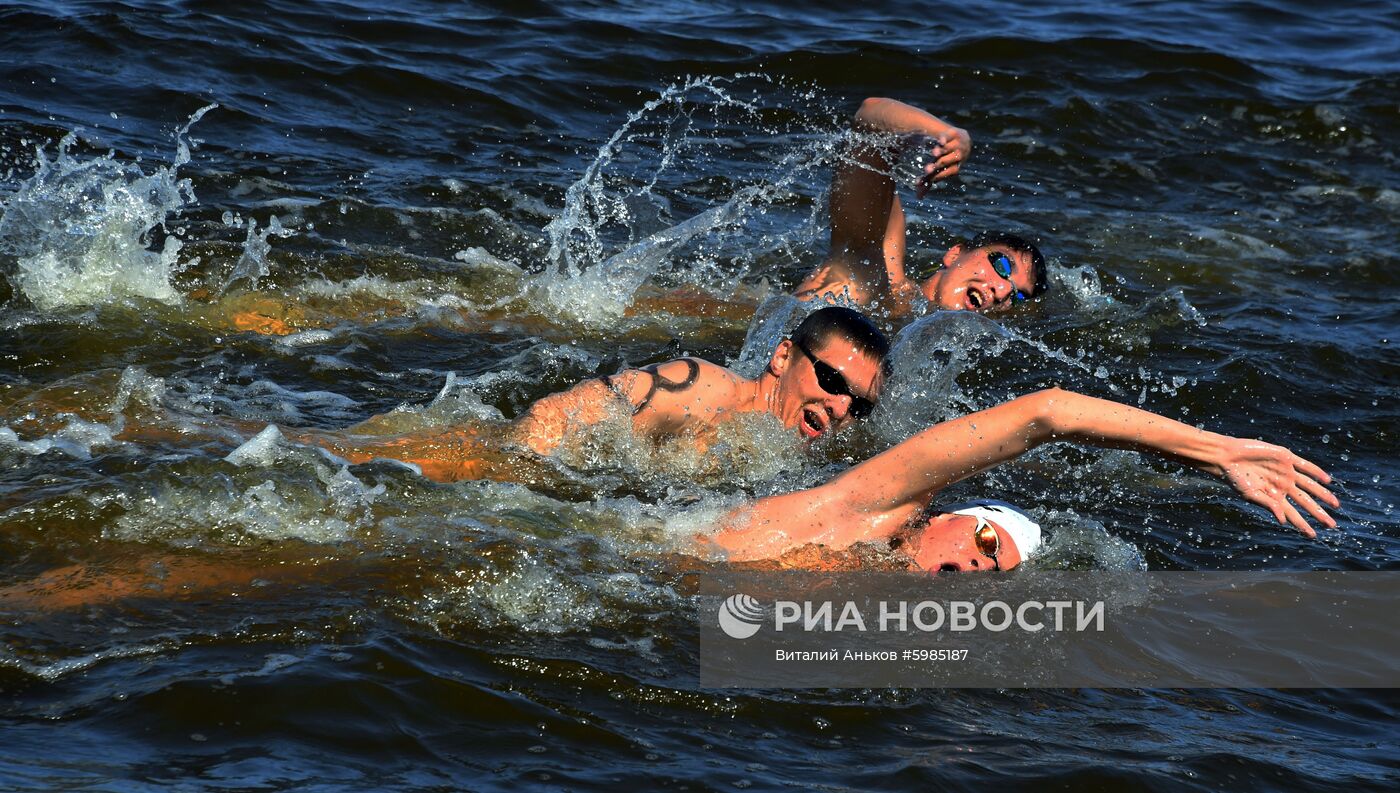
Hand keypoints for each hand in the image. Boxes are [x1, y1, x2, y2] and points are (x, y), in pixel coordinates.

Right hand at [915, 126, 970, 197]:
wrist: (961, 138)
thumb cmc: (947, 158)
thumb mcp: (939, 169)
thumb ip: (929, 181)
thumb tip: (918, 198)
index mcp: (956, 166)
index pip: (949, 172)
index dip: (940, 175)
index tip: (928, 178)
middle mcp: (959, 155)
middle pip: (949, 161)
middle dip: (938, 165)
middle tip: (927, 169)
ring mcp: (958, 144)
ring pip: (950, 148)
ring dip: (942, 151)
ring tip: (933, 153)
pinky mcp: (954, 133)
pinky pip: (951, 135)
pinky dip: (946, 138)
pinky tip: (941, 141)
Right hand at [1215, 437, 1338, 536]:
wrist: (1228, 456)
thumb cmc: (1235, 478)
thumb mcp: (1250, 495)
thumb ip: (1268, 505)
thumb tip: (1283, 521)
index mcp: (1274, 497)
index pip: (1293, 514)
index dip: (1303, 525)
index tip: (1314, 536)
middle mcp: (1283, 485)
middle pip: (1305, 502)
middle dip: (1318, 513)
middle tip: (1331, 525)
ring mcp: (1286, 471)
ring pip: (1309, 485)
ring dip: (1323, 495)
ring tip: (1335, 505)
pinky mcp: (1285, 457)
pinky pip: (1305, 466)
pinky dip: (1316, 472)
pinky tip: (1327, 480)